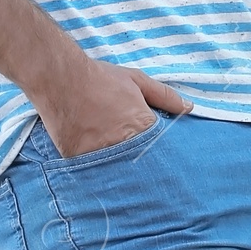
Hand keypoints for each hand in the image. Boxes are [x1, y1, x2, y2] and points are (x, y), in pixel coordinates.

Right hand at [34, 55, 189, 158]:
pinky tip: (96, 163)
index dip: (160, 153)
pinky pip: (92, 171)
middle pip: (140, 164)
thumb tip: (189, 108)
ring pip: (117, 171)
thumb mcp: (136, 81)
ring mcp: (101, 154)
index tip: (161, 158)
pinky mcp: (79, 159)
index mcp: (142, 127)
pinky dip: (95, 169)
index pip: (160, 150)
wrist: (60, 78)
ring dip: (119, 170)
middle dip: (143, 166)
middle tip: (142, 168)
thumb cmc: (100, 78)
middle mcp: (124, 144)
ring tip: (117, 165)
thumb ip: (165, 97)